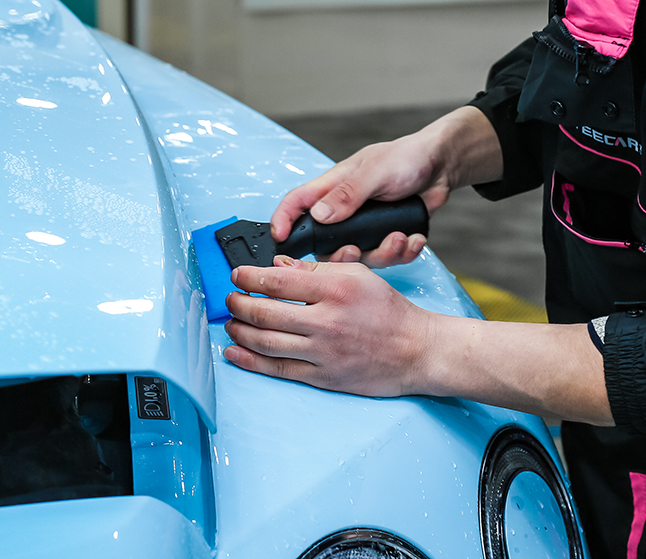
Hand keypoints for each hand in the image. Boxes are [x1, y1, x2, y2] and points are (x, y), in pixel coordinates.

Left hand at [224, 258, 613, 425]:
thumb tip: (279, 267)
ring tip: (229, 321)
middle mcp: (326, 320)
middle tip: (229, 298)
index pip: (278, 280)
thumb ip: (316, 269)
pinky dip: (251, 361)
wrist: (417, 350)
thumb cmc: (389, 311)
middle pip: (266, 313)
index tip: (236, 274)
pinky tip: (235, 352)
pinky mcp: (323, 376)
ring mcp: (323, 352)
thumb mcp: (357, 274)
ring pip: (266, 342)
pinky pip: (279, 369)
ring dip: (240, 331)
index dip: (249, 277)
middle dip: (238, 304)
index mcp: (334, 288)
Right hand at [271, 106, 502, 267]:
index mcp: (333, 188)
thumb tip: (319, 215)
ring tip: (399, 239)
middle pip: (326, 244)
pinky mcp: (386, 235)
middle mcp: (345, 210)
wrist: (441, 166)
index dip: (284, 221)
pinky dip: (402, 252)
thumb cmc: (405, 158)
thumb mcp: (375, 172)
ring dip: (381, 254)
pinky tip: (414, 239)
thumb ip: (347, 194)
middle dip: (342, 256)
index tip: (279, 239)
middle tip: (357, 252)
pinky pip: (387, 257)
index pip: (297, 204)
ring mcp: (365, 225)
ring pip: (359, 256)